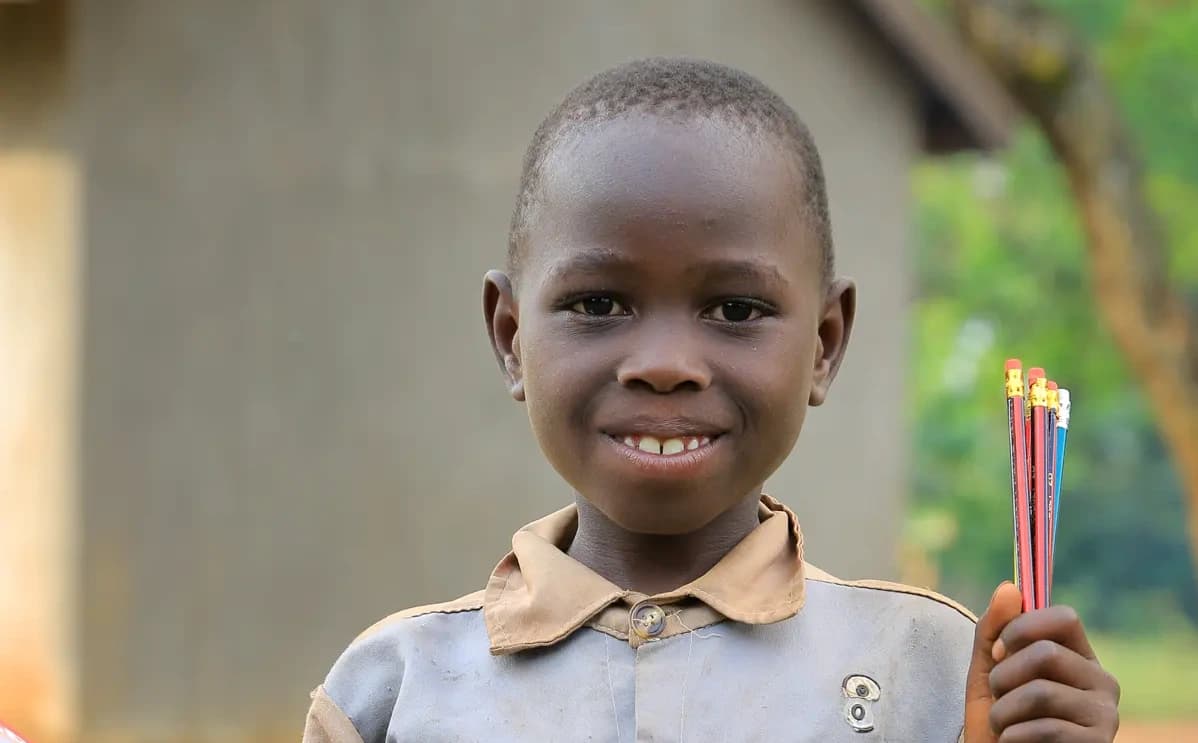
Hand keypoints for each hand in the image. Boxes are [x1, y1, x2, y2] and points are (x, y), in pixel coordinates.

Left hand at [963, 583, 1119, 741]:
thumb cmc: (999, 718)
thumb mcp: (988, 671)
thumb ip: (994, 630)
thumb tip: (1009, 587)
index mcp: (1080, 657)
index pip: (1064, 617)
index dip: (1022, 628)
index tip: (998, 652)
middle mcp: (1103, 682)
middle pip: (1047, 653)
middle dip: (1004, 676)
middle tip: (998, 698)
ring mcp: (1106, 716)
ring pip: (1040, 693)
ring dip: (1003, 712)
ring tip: (1003, 726)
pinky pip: (1045, 730)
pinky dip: (1012, 738)